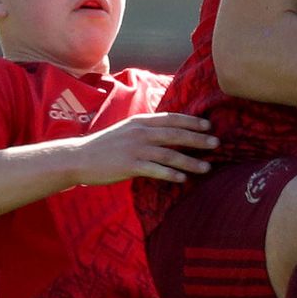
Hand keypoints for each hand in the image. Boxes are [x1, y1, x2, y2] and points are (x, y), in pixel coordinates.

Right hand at [71, 113, 217, 184]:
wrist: (80, 157)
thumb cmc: (106, 145)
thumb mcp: (128, 130)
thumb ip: (148, 130)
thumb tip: (170, 132)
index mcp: (141, 122)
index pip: (172, 118)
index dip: (192, 121)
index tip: (209, 125)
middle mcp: (141, 133)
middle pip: (176, 134)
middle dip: (198, 139)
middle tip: (217, 143)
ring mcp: (135, 149)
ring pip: (169, 154)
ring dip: (190, 161)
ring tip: (207, 167)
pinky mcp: (130, 166)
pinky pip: (156, 170)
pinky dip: (171, 174)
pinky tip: (183, 178)